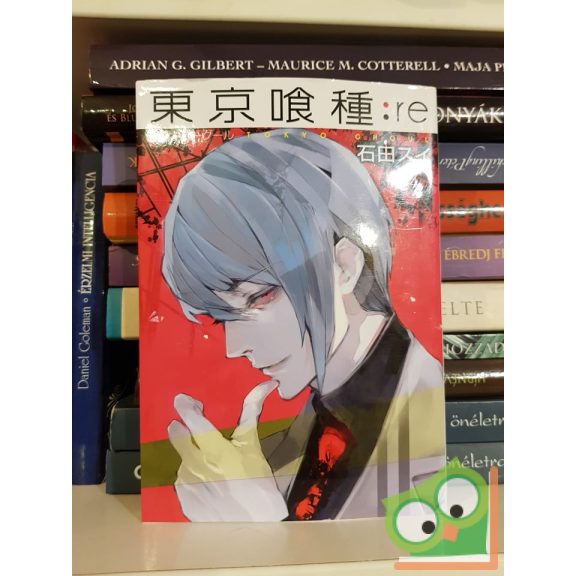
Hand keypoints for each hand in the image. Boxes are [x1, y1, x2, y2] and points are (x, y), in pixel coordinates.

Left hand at [167, 381, 288, 521]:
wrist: (254, 525)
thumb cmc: (258, 483)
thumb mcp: (252, 445)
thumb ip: (251, 413)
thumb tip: (265, 386)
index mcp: (217, 450)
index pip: (194, 422)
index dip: (185, 408)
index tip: (180, 400)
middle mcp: (198, 466)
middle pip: (178, 437)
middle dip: (180, 429)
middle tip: (186, 427)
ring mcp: (188, 485)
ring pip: (182, 460)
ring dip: (191, 457)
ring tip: (211, 466)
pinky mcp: (184, 501)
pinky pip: (183, 481)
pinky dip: (192, 477)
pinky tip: (208, 483)